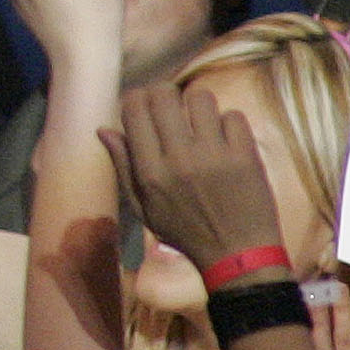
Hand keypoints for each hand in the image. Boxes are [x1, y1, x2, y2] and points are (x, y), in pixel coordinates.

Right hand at [100, 82, 284, 275]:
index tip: (142, 106)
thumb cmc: (185, 233)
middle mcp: (179, 157)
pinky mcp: (245, 156)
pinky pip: (233, 115)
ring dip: (198, 106)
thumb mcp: (143, 207)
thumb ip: (123, 167)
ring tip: (200, 122)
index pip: (134, 109)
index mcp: (150, 171)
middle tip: (170, 107)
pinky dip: (228, 123)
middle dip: (164, 94)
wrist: (238, 255)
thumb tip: (104, 129)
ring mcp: (214, 155)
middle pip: (164, 95)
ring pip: (201, 98)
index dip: (136, 99)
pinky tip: (225, 138)